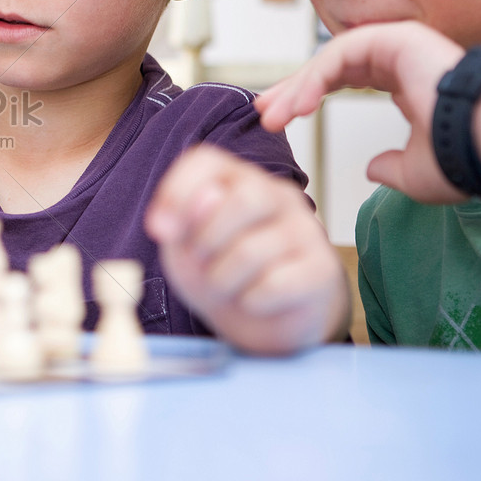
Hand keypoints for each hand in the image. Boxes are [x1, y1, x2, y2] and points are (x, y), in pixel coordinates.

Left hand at [146, 145, 348, 354]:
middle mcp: (277, 195)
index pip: (206, 160)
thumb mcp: (185, 247)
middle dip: (206, 240)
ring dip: (222, 280)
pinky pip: (274, 285)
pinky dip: (250, 302)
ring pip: (252, 251)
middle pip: (244, 198)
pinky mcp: (322, 269)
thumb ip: (185, 219)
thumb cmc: (220, 271)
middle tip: (200, 262)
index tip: (158, 230)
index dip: (176, 192)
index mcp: (237, 180)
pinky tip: (254, 300)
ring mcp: (306, 229)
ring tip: (225, 286)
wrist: (263, 320)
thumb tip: (207, 196)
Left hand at [254, 21, 465, 203]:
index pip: (345, 80)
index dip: (308, 96)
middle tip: (262, 111)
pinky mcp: (396, 37)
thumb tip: (371, 169)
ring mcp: (399, 43)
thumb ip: (389, 168)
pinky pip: (341, 53)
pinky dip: (315, 78)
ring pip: (330, 59)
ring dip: (297, 88)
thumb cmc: (458, 160)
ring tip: (273, 118)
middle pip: (331, 66)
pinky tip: (298, 107)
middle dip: (292, 89)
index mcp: (406, 82)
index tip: (278, 117)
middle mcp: (401, 58)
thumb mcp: (413, 171)